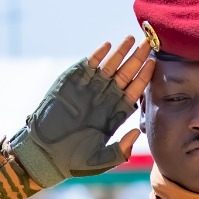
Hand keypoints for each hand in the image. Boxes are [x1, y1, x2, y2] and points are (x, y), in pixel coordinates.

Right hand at [8, 37, 154, 186]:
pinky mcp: (71, 84)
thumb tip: (137, 132)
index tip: (153, 65)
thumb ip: (120, 150)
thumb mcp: (100, 160)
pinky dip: (97, 56)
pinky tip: (108, 45)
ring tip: (131, 38)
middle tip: (148, 43)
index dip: (143, 78)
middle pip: (126, 75)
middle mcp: (104, 99)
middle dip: (137, 59)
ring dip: (120, 53)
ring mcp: (88, 89)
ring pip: (109, 67)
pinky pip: (87, 66)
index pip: (134, 92)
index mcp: (114, 115)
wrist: (44, 153)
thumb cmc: (73, 160)